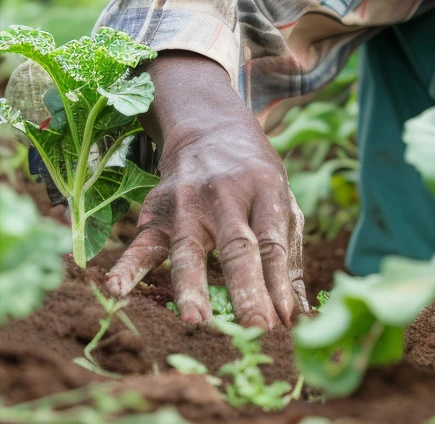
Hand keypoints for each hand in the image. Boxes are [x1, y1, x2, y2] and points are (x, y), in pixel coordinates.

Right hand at [105, 77, 307, 327]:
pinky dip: (128, 266)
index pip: (273, 243)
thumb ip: (287, 255)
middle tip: (256, 327)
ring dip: (193, 287)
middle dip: (247, 290)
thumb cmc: (254, 176)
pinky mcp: (156, 211)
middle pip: (238, 246)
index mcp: (264, 190)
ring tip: (196, 321)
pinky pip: (142, 244)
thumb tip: (297, 313)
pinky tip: (116, 290)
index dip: (278, 283)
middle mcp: (227, 195)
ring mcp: (188, 202)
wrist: (209, 127)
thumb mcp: (281, 198)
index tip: (285, 322)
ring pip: (190, 248)